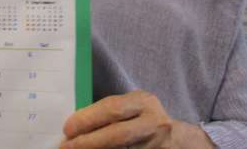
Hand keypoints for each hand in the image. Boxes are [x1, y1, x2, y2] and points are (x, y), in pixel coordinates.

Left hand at [60, 90, 214, 148]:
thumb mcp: (133, 107)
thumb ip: (111, 111)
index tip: (68, 128)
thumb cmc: (145, 119)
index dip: (88, 118)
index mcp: (144, 102)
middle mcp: (153, 123)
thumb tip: (75, 124)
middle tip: (66, 146)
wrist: (180, 141)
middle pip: (118, 134)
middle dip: (89, 141)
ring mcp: (157, 145)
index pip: (113, 108)